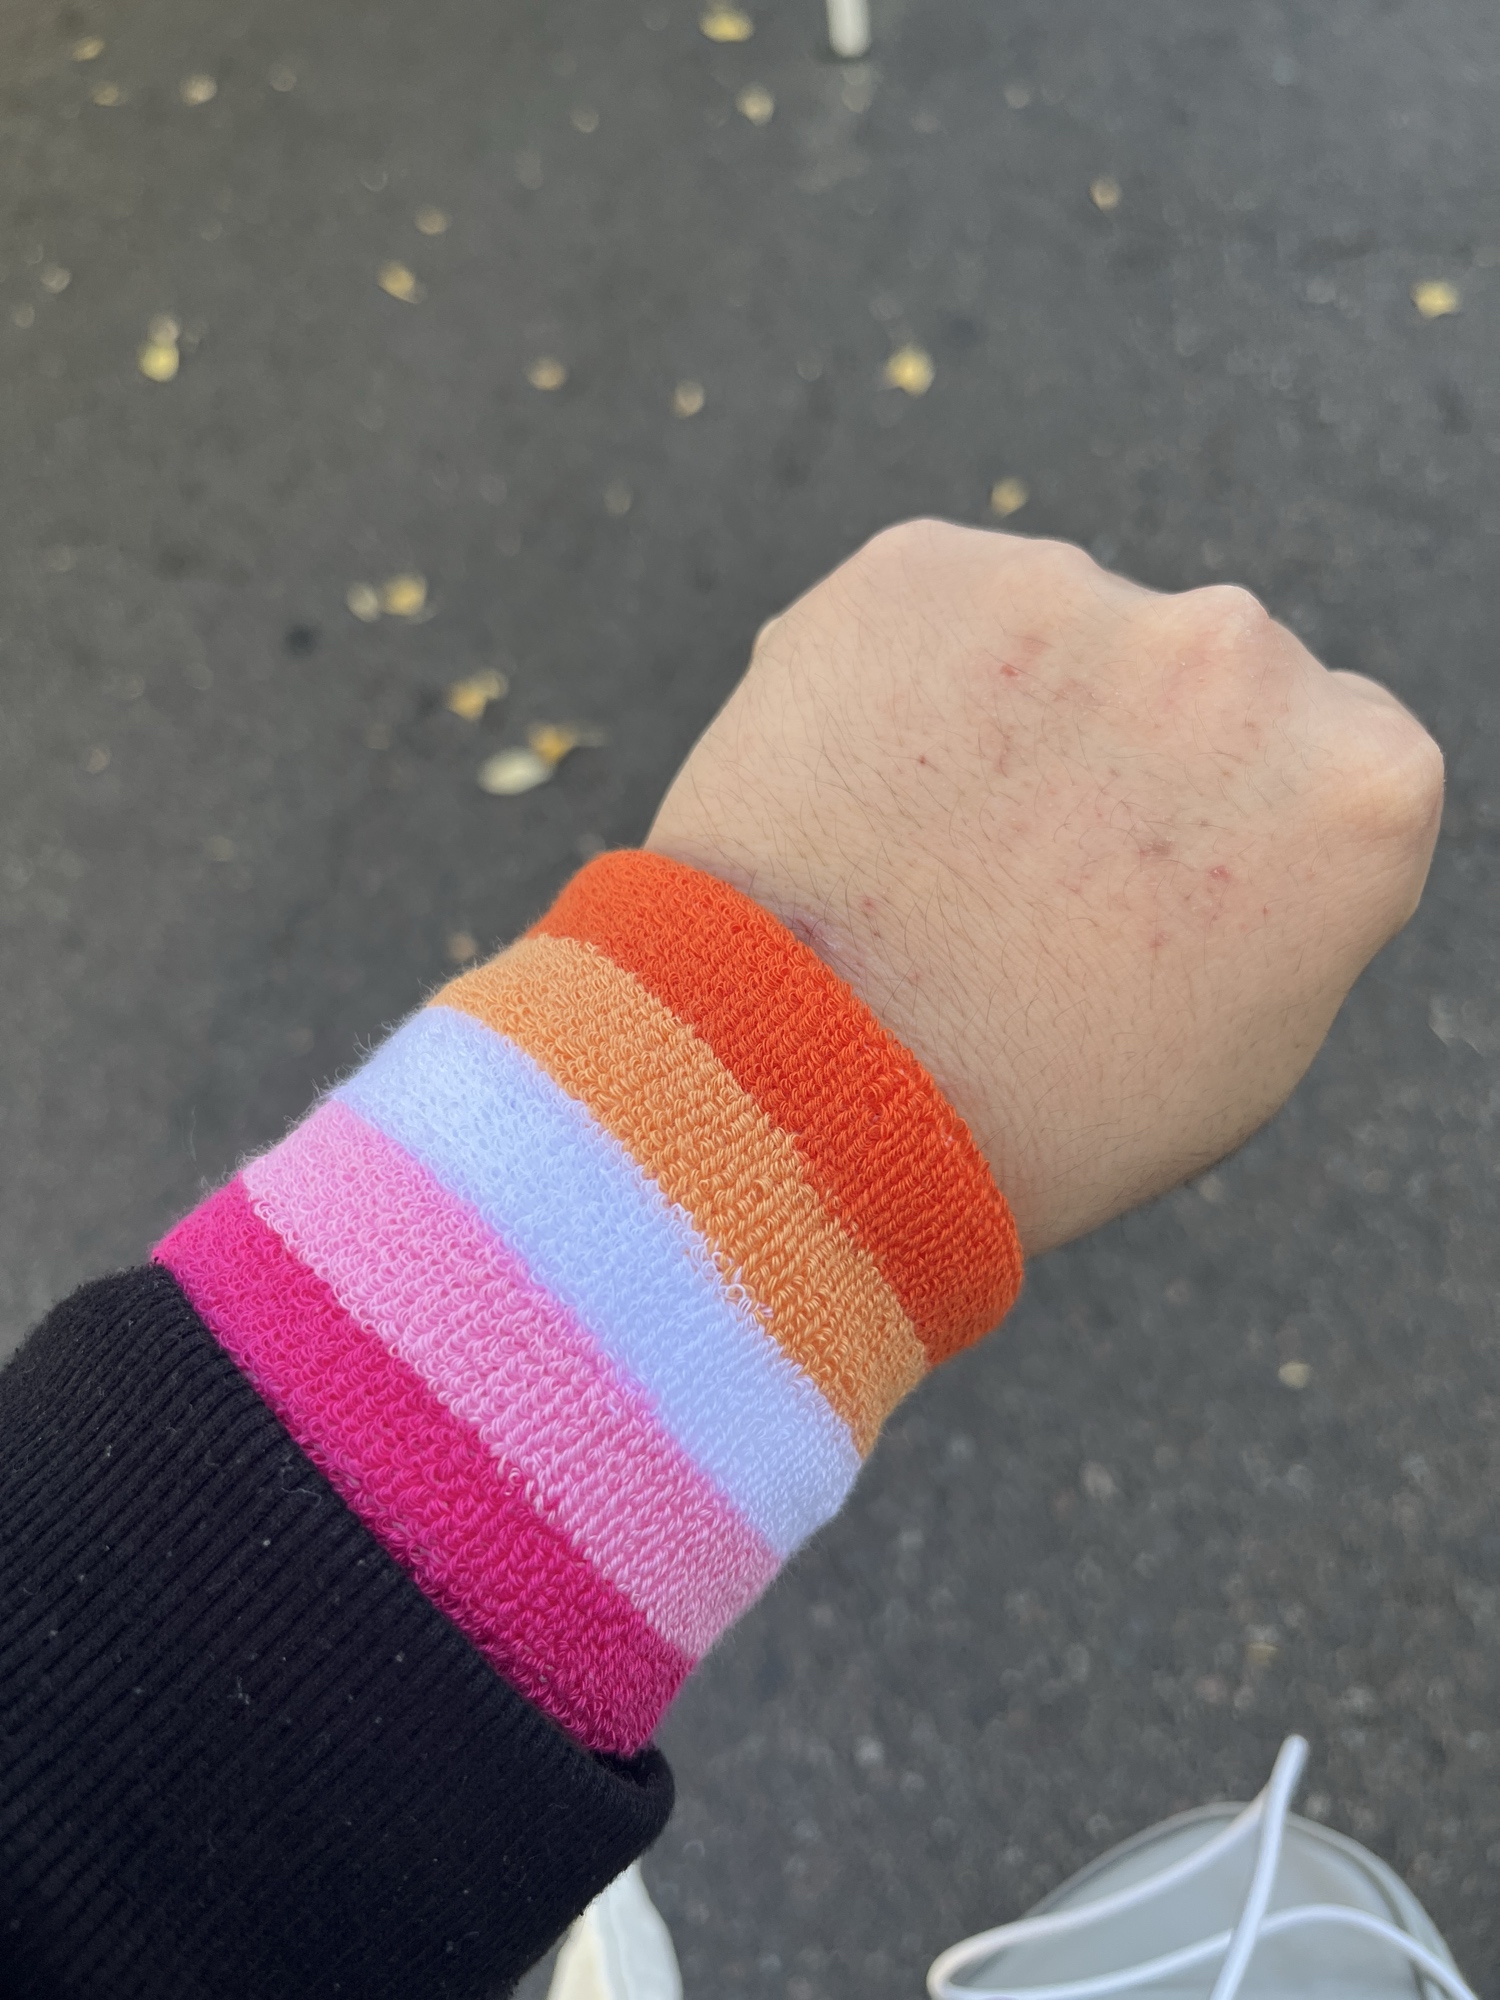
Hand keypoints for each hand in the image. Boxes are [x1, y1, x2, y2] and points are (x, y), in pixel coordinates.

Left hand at [647, 520, 1442, 1254]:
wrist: (811, 1103)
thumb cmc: (1038, 1113)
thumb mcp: (1247, 1039)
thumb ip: (1284, 883)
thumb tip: (1233, 803)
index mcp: (1363, 780)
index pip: (1316, 752)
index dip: (1216, 828)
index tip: (1150, 895)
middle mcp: (1241, 655)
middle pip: (1193, 676)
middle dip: (1120, 753)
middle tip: (1020, 881)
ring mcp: (1077, 596)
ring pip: (1051, 636)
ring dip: (1005, 713)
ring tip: (920, 859)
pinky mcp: (922, 569)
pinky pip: (926, 616)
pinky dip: (892, 684)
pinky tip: (856, 803)